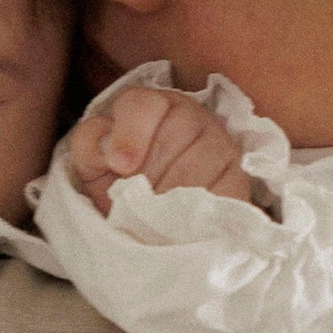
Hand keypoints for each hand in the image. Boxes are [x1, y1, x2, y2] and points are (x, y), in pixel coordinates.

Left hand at [60, 83, 261, 213]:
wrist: (154, 229)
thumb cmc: (123, 190)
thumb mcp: (95, 166)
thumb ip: (91, 145)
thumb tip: (109, 150)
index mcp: (154, 106)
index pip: (143, 104)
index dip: (130, 134)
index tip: (120, 167)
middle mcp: (193, 117)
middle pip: (175, 132)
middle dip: (149, 174)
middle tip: (137, 202)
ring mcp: (222, 146)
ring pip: (199, 162)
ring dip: (172, 196)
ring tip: (157, 217)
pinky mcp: (240, 181)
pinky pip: (224, 191)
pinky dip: (199, 212)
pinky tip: (184, 225)